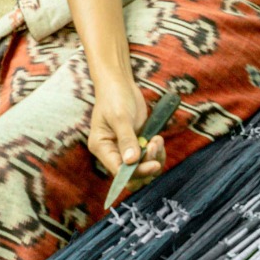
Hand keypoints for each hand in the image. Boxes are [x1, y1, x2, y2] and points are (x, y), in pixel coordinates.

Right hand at [88, 74, 165, 204]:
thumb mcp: (119, 116)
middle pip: (132, 175)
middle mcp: (112, 152)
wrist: (120, 83)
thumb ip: (126, 139)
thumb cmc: (114, 96)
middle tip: (154, 145)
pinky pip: (149, 158)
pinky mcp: (137, 145)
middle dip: (146, 166)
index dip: (136, 172)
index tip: (153, 164)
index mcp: (101, 147)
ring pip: (143, 168)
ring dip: (154, 157)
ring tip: (157, 139)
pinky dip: (157, 152)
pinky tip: (157, 138)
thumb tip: (131, 161)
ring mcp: (125, 150)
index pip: (118, 171)